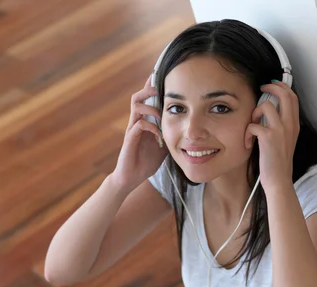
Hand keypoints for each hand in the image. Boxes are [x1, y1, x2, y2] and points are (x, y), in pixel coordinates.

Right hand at [112, 75, 167, 190]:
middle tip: (162, 92)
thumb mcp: (163, 147)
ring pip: (136, 106)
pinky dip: (150, 126)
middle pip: (138, 96)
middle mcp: (136, 123)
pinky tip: (158, 134)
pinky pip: (138, 125)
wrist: (131, 178)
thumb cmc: (146, 163)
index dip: (153, 88)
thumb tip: (187, 129)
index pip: (146, 100)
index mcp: (144, 122)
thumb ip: (170, 135)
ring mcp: (132, 130)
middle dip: (150, 90)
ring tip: (161, 114)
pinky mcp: (129, 140)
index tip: (164, 78)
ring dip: (151, 107)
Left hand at [245, 81, 299, 193]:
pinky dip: (247, 133)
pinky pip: (253, 125)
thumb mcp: (285, 142)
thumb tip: (269, 115)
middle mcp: (289, 124)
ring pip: (266, 105)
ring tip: (252, 126)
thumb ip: (281, 127)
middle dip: (271, 87)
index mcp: (294, 125)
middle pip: (284, 94)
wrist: (279, 180)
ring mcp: (280, 130)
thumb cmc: (278, 163)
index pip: (293, 97)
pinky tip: (248, 144)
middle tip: (261, 89)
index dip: (282, 87)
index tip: (272, 86)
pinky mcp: (268, 138)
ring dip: (254, 113)